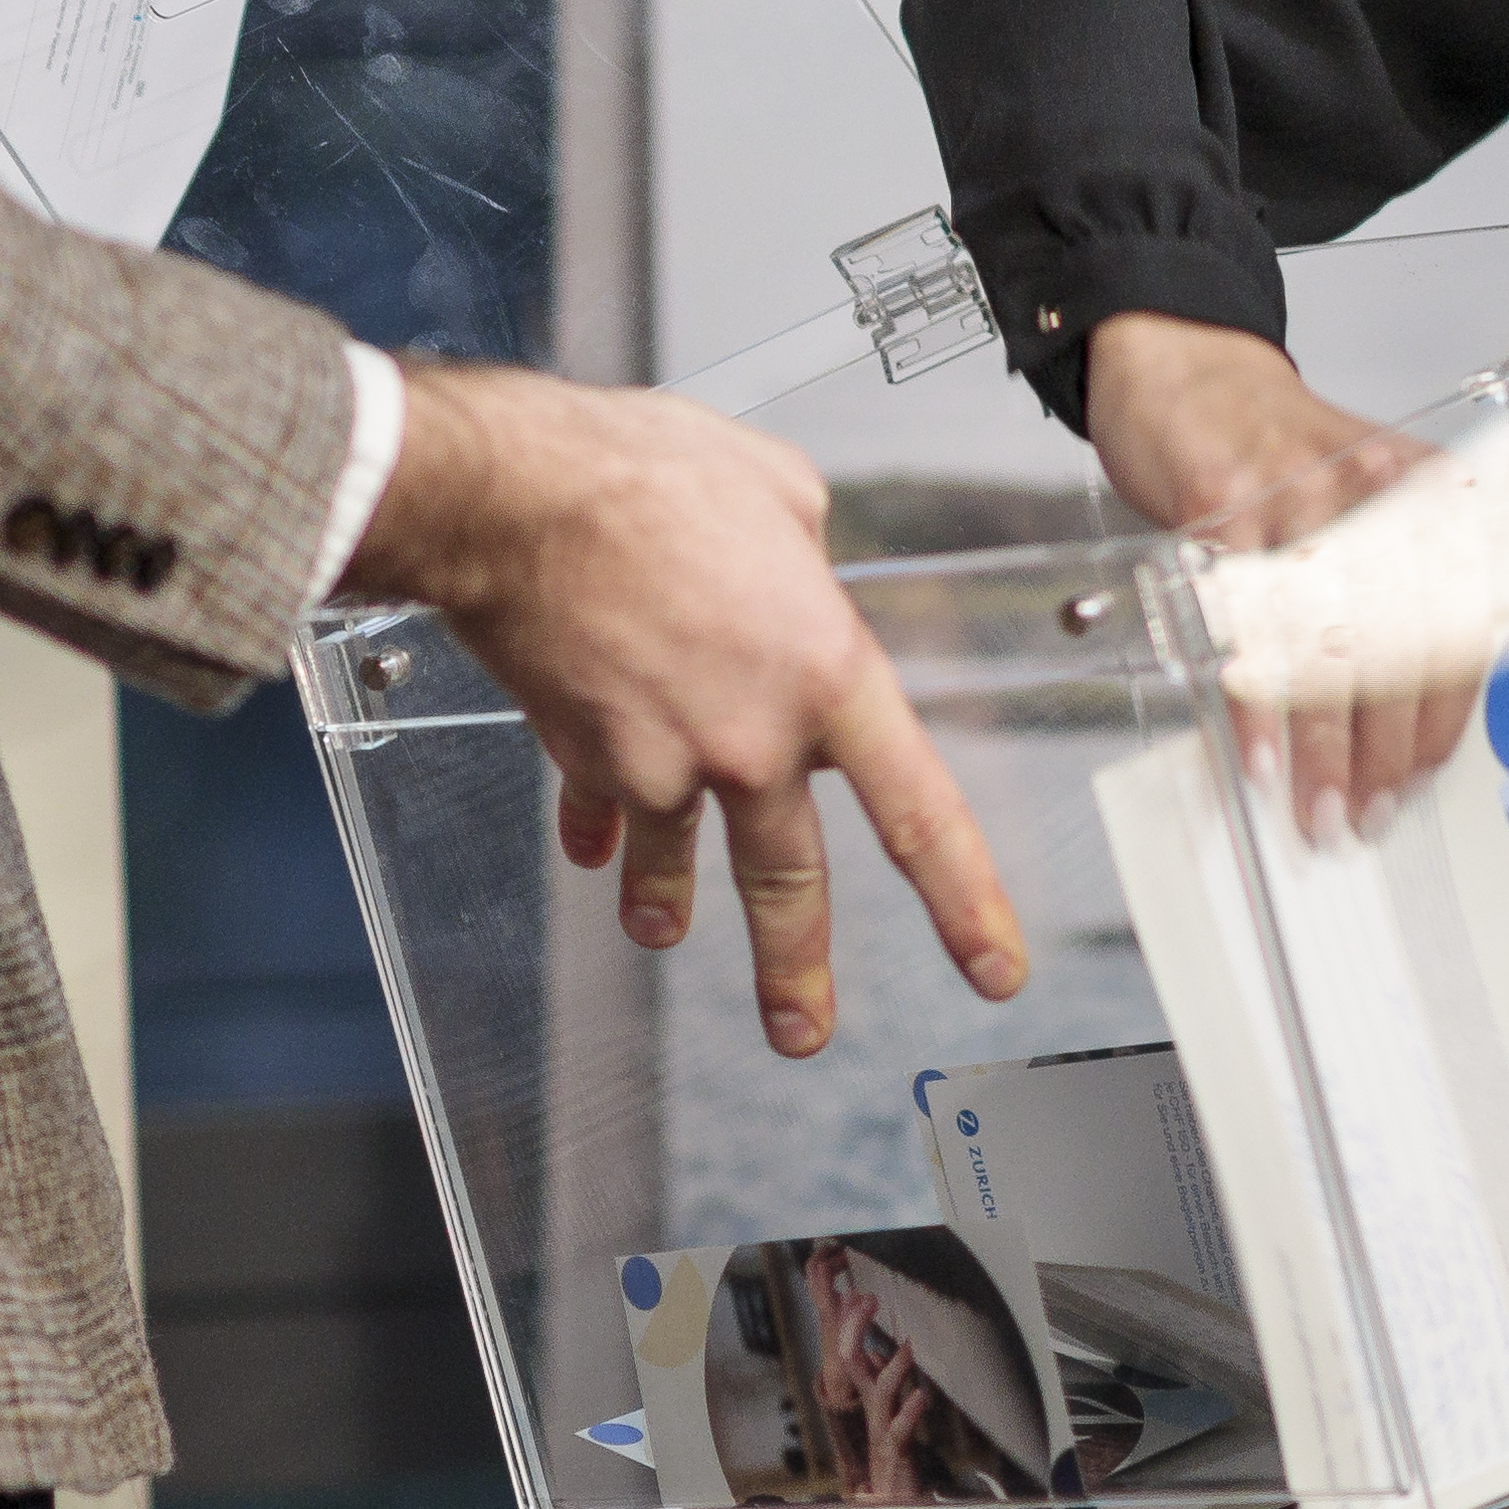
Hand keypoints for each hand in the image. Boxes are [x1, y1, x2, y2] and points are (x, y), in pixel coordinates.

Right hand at [343, 359, 1024, 1056]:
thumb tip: (800, 569)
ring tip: (662, 931)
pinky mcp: (587, 757)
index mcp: (828, 676)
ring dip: (666, 906)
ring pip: (678, 867)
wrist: (517, 498)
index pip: (919, 813)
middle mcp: (752, 742)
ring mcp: (665, 763)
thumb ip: (808, 556)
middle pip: (791, 884)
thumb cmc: (645, 477)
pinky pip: (604, 810)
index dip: (964, 901)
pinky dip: (597, 827)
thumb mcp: (779, 491)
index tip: (992, 968)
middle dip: (796, 971)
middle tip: (803, 1031)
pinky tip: (592, 846)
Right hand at [1082, 314, 1473, 842]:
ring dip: (1323, 746)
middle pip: (1399, 648)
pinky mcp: (1228, 499)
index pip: (1455, 633)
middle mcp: (1379, 494)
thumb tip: (1394, 729)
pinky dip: (1254, 697)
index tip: (1412, 787)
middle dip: (1382, 753)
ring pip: (1328, 642)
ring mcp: (1303, 494)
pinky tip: (1257, 751)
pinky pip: (1248, 620)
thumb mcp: (1361, 507)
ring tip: (1316, 810)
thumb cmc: (1278, 450)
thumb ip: (1386, 600)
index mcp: (1428, 500)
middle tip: (1362, 819)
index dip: (1436, 723)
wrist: (1190, 364)